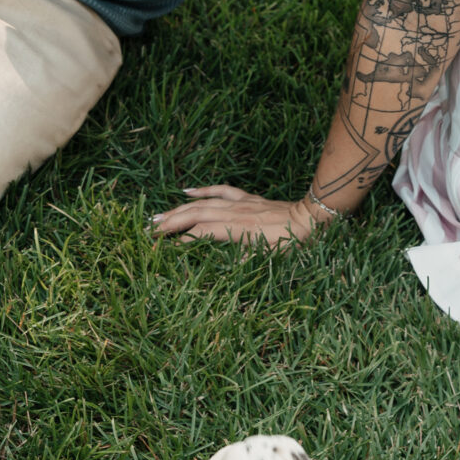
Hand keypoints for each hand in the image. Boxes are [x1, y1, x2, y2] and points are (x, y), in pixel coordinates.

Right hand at [151, 185, 327, 244]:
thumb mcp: (266, 260)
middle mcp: (233, 213)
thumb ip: (240, 261)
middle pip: (194, 215)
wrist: (310, 219)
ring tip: (158, 217)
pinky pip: (220, 190)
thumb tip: (216, 269)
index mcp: (236, 229)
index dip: (182, 242)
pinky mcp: (245, 197)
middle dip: (171, 223)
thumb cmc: (290, 244)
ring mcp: (238, 203)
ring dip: (178, 209)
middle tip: (150, 231)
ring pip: (202, 203)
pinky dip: (202, 190)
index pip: (200, 233)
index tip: (164, 250)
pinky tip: (185, 190)